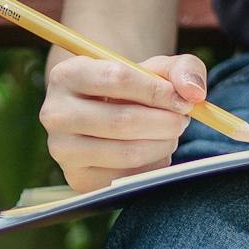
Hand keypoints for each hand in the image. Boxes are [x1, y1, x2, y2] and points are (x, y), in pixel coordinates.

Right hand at [40, 51, 207, 194]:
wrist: (102, 116)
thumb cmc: (131, 88)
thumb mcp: (154, 68)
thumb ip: (182, 70)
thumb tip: (193, 93)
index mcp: (66, 75)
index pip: (117, 78)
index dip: (157, 90)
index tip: (182, 100)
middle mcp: (55, 114)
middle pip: (122, 120)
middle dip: (165, 122)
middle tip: (182, 120)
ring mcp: (63, 151)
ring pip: (127, 152)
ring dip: (162, 144)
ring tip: (170, 134)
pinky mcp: (77, 180)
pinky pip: (127, 177)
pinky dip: (152, 165)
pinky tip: (154, 152)